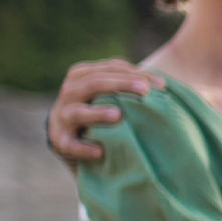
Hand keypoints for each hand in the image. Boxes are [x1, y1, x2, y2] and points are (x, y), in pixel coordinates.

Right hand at [46, 60, 162, 163]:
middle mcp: (69, 92)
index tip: (161, 85)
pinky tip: (100, 152)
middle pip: (93, 83)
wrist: (67, 136)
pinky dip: (83, 148)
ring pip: (78, 112)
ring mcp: (62, 116)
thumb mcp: (108, 92)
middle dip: (121, 84)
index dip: (135, 74)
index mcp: (81, 75)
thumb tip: (160, 84)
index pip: (109, 68)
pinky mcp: (59, 140)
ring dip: (97, 113)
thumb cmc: (98, 109)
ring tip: (118, 115)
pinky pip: (70, 144)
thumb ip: (125, 83)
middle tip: (145, 91)